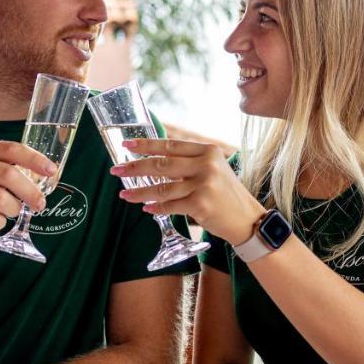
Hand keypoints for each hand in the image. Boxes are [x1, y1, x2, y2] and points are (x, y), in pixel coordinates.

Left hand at [111, 138, 265, 243]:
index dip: (146, 145)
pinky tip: (146, 208)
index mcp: (207, 151)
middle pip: (161, 164)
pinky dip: (156, 208)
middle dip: (135, 167)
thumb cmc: (225, 194)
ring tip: (125, 195)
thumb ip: (188, 163)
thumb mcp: (213, 170)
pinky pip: (170, 205)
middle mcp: (206, 164)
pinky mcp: (201, 203)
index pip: (170, 145)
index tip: (126, 145)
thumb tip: (153, 160)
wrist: (247, 219)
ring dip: (140, 192)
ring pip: (162, 187)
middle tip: (117, 171)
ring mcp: (204, 183)